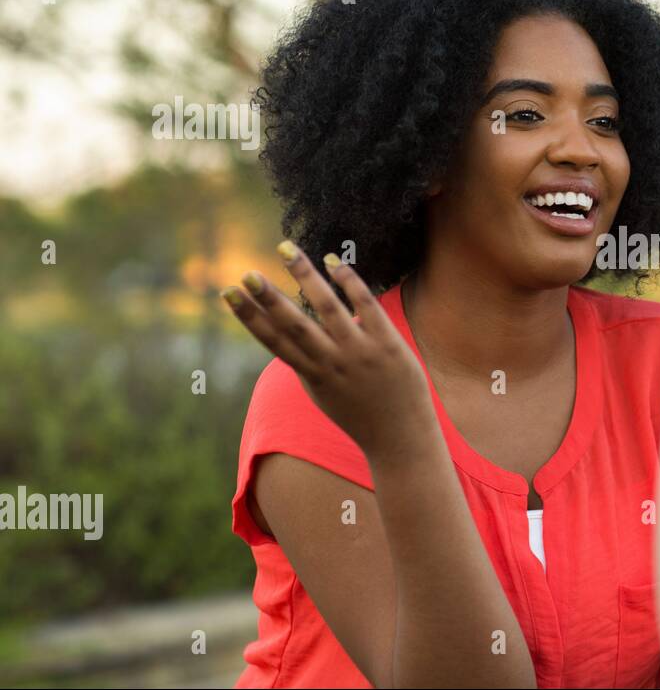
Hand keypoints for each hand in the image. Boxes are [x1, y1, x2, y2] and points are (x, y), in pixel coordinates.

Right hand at [220, 241, 435, 457]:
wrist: (402, 440)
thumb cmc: (362, 415)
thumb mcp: (326, 394)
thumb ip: (310, 365)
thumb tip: (292, 337)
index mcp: (312, 376)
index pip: (274, 341)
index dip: (249, 317)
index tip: (228, 293)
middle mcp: (332, 363)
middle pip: (294, 325)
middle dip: (268, 298)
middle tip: (247, 272)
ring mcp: (360, 353)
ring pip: (327, 307)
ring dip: (305, 276)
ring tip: (285, 249)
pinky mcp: (388, 344)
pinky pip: (366, 305)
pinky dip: (348, 282)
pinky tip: (334, 262)